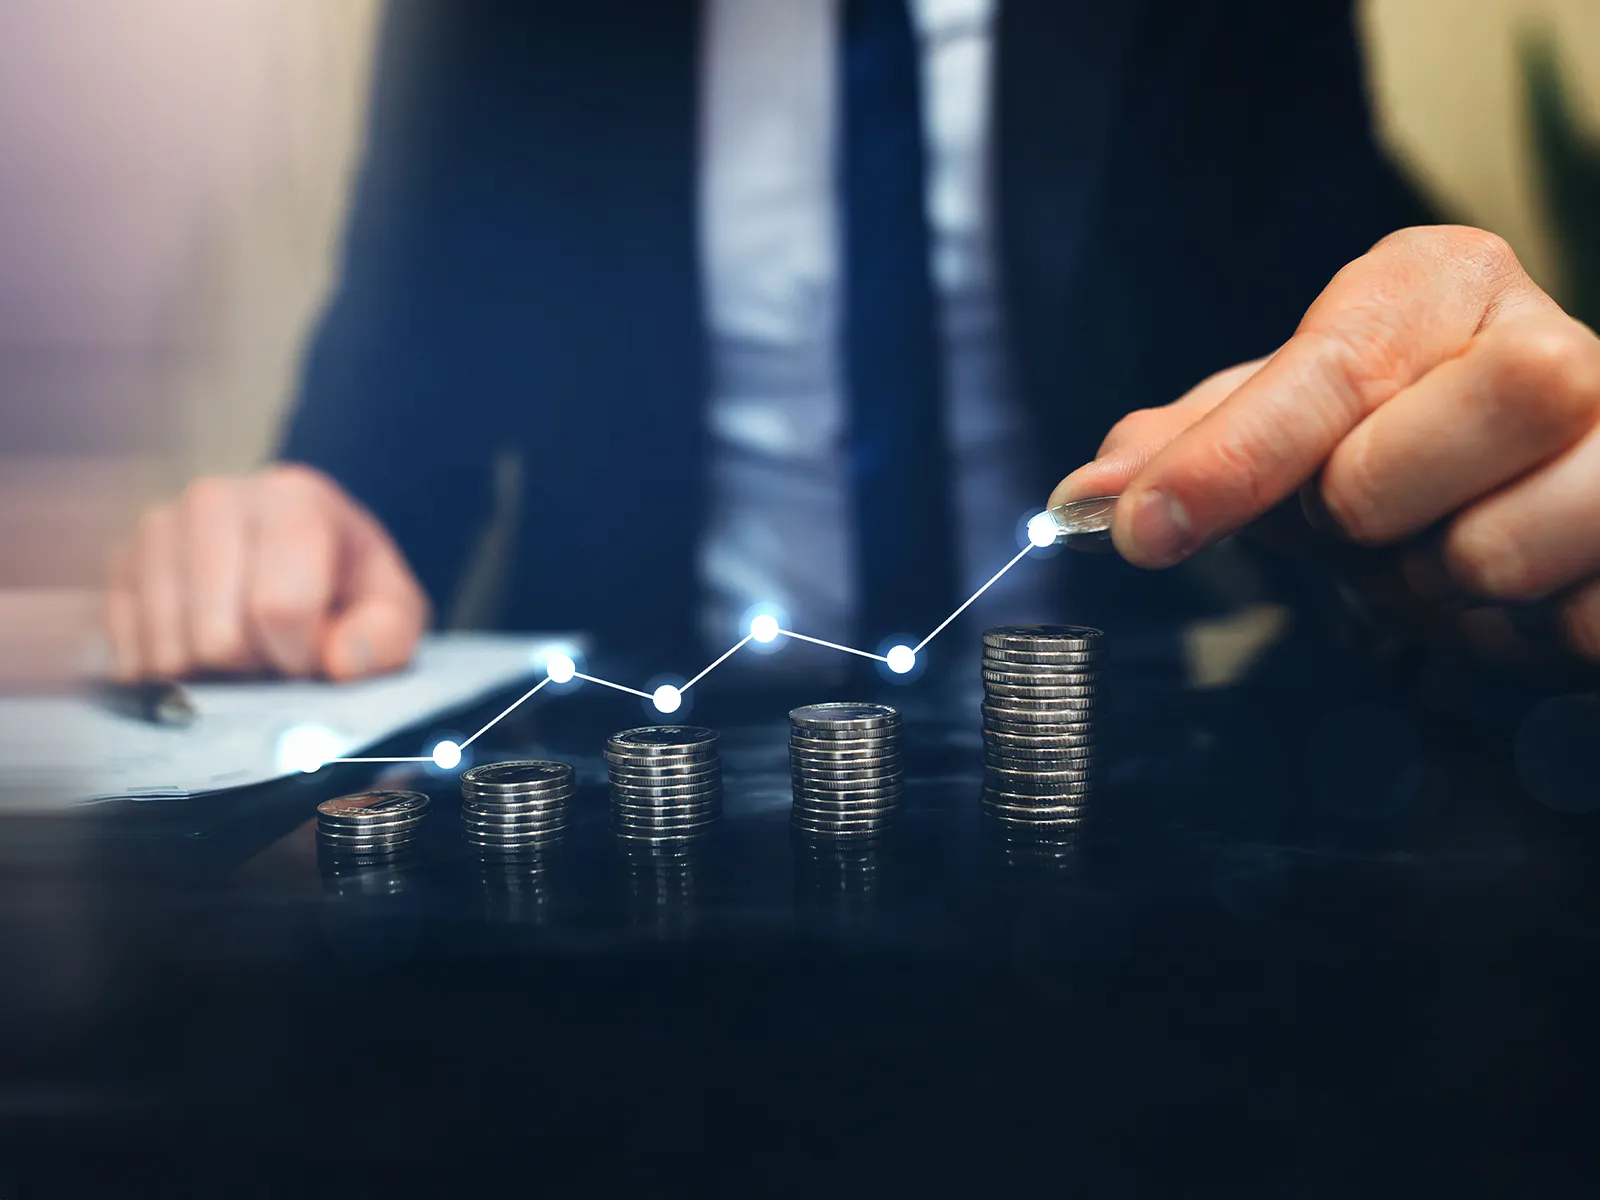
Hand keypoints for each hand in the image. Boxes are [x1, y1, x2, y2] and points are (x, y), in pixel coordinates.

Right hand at [106, 464, 429, 680]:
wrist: (301, 553)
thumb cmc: (348, 586)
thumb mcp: (392, 610)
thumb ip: (384, 637)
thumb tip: (338, 662)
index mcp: (293, 498)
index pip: (280, 609)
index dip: (303, 655)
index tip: (318, 651)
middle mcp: (215, 499)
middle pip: (218, 640)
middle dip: (257, 665)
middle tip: (279, 648)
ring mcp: (159, 529)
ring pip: (170, 655)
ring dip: (214, 673)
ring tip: (245, 642)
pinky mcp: (121, 565)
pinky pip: (131, 656)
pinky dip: (173, 672)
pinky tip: (204, 646)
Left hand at [1051, 225, 1599, 663]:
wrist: (1556, 481)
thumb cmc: (1411, 442)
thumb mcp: (1295, 429)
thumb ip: (1192, 450)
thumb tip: (1081, 499)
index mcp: (1442, 285)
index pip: (1321, 372)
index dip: (1227, 460)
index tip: (1144, 529)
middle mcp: (1550, 342)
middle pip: (1392, 464)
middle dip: (1349, 521)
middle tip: (1366, 520)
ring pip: (1488, 554)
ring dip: (1436, 590)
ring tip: (1451, 550)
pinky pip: (1569, 625)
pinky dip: (1515, 637)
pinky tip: (1523, 592)